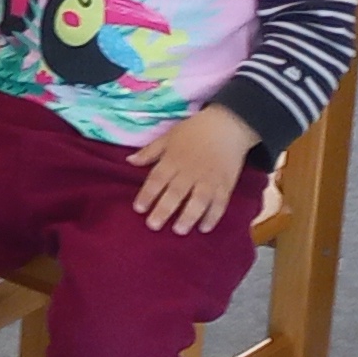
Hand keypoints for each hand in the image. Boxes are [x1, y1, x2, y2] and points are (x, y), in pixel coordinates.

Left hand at [125, 106, 258, 235]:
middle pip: (176, 192)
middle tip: (153, 225)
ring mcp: (209, 179)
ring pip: (198, 200)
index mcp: (173, 159)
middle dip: (164, 209)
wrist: (228, 125)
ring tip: (179, 230)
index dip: (147, 194)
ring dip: (189, 216)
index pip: (157, 179)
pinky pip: (220, 203)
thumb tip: (129, 161)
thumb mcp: (168, 136)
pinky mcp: (225, 184)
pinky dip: (213, 216)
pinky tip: (204, 228)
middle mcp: (190, 171)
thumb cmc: (194, 130)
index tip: (138, 208)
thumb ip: (150, 151)